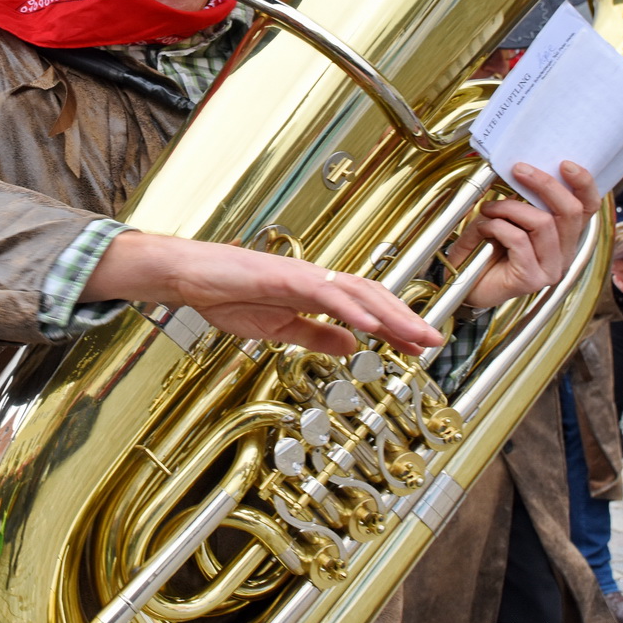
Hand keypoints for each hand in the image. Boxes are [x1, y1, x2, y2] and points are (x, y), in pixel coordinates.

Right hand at [81, 232, 440, 357]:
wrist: (188, 277)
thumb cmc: (224, 295)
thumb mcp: (277, 328)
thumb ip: (316, 336)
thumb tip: (351, 346)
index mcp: (314, 292)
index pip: (365, 308)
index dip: (396, 326)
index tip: (419, 345)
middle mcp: (314, 279)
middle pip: (371, 297)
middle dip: (405, 319)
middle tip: (433, 341)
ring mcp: (301, 275)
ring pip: (356, 293)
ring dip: (389, 314)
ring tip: (414, 334)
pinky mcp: (283, 277)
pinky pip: (323, 294)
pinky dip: (350, 310)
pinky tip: (369, 326)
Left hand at [447, 162, 601, 308]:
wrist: (464, 283)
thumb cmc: (485, 249)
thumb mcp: (508, 217)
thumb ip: (524, 201)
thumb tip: (527, 171)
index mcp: (564, 238)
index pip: (587, 208)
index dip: (583, 184)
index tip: (565, 164)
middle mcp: (564, 255)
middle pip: (570, 212)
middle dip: (544, 184)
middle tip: (519, 170)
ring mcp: (551, 270)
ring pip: (543, 223)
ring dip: (510, 208)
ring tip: (489, 208)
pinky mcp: (531, 279)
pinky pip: (519, 240)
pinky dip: (497, 226)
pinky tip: (484, 228)